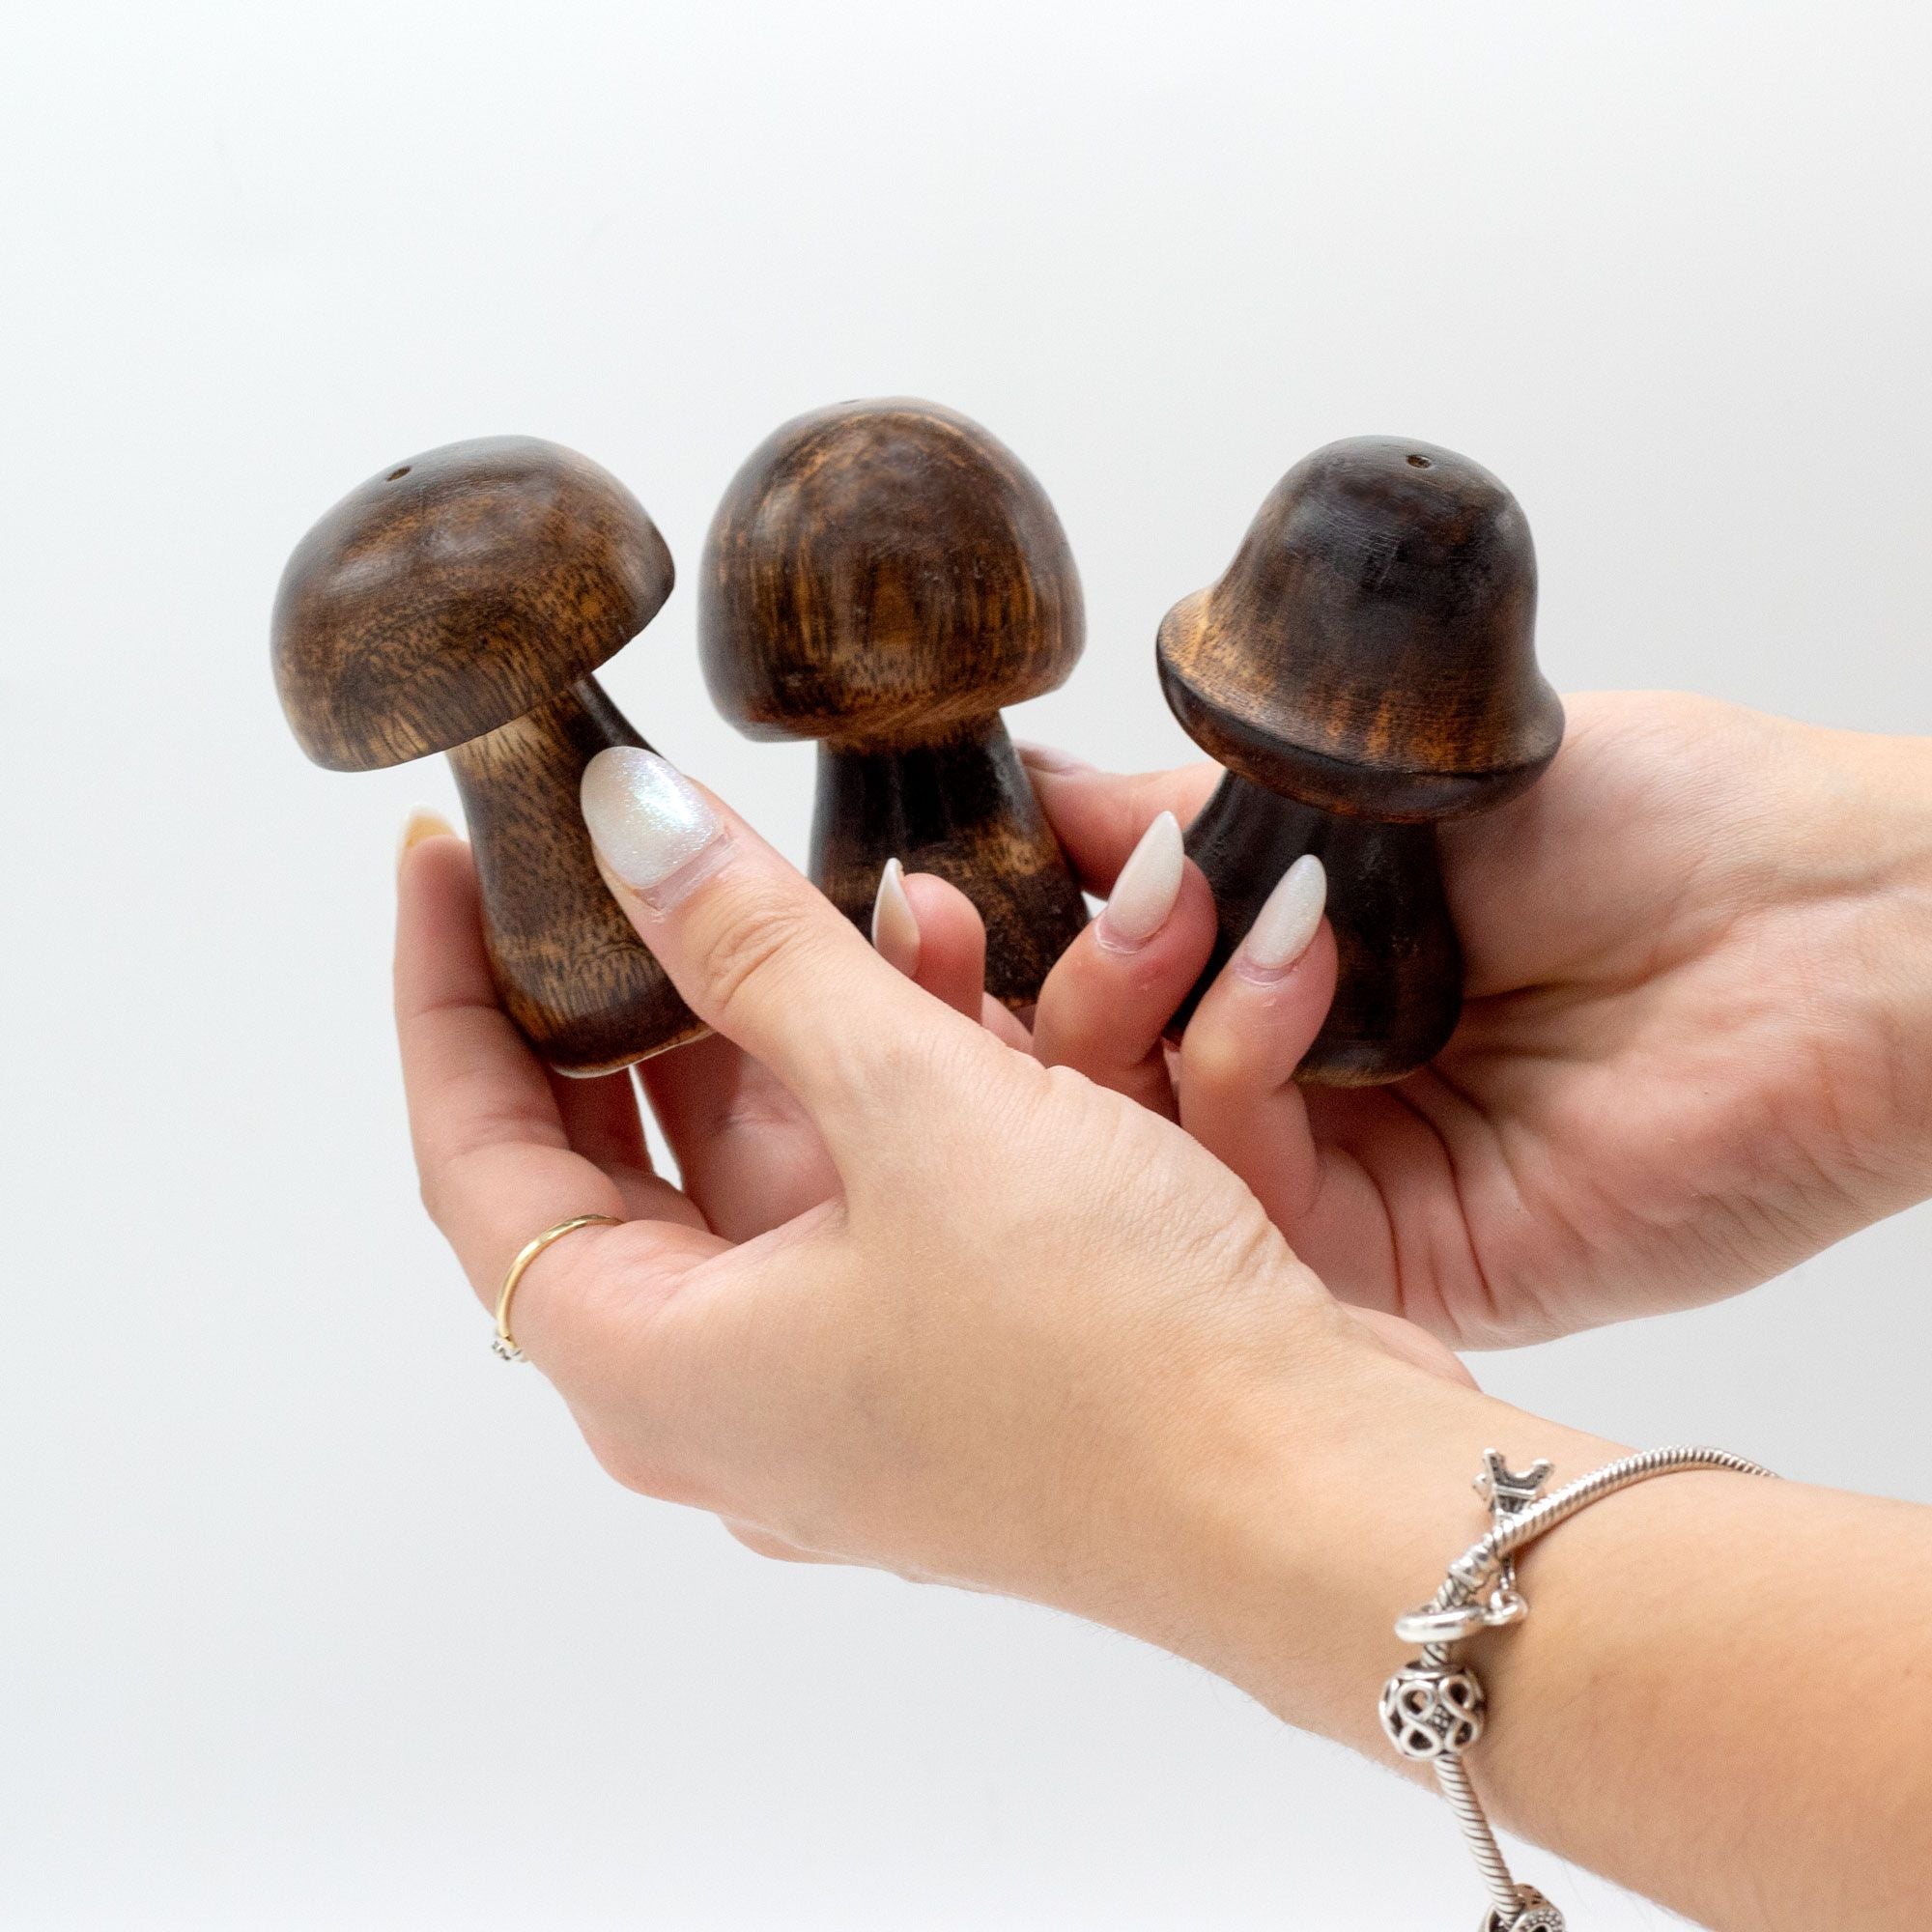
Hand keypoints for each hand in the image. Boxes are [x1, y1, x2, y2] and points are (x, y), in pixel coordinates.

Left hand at [393, 750, 1466, 1717]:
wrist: (1317, 1495)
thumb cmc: (1107, 1343)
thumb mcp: (912, 1109)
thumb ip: (757, 954)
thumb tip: (623, 823)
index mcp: (657, 1363)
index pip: (475, 1152)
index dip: (447, 990)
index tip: (451, 853)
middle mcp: (727, 1391)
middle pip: (612, 1159)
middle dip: (626, 993)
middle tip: (624, 853)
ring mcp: (841, 1381)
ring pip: (761, 1163)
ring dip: (792, 1021)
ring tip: (845, 890)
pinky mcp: (946, 1356)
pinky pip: (870, 1190)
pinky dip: (887, 1084)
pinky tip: (956, 980)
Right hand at [1010, 693, 1931, 1345]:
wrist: (1841, 925)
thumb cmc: (1657, 821)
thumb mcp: (1379, 784)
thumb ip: (1197, 808)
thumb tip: (1037, 787)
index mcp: (1292, 975)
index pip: (1101, 980)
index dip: (1014, 936)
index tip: (945, 869)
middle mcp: (1307, 1085)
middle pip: (1091, 1083)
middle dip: (1034, 987)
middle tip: (1000, 898)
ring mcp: (1348, 1180)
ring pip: (1141, 1153)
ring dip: (1122, 1017)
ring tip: (1182, 902)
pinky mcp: (1400, 1260)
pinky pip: (1250, 1204)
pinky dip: (1230, 1082)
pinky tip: (1283, 977)